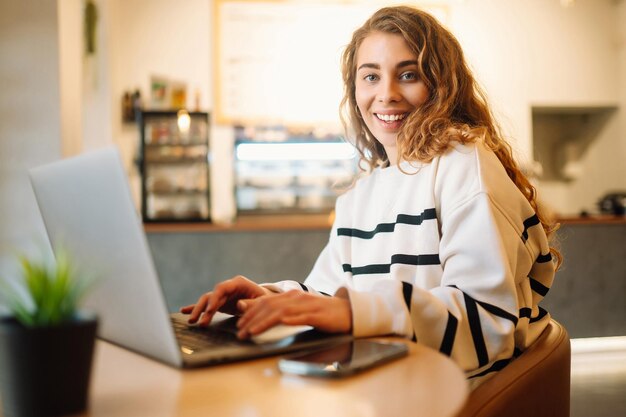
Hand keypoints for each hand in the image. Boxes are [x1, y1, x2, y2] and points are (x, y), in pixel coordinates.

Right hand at [179, 276, 269, 325]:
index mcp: (238, 283)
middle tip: (197, 320)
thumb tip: (239, 304)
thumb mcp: (262, 301)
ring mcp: (223, 295)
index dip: (214, 299)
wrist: (266, 301)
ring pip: (207, 300)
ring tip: (192, 321)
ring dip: (199, 310)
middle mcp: (228, 287)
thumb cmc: (265, 300)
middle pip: (211, 295)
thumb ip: (251, 303)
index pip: (222, 288)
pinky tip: (184, 311)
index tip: (209, 311)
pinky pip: (206, 305)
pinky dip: (196, 308)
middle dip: (203, 308)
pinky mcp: (220, 302)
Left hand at [235, 290, 351, 338]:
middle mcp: (297, 297)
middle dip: (251, 318)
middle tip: (239, 331)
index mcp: (292, 296)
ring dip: (262, 322)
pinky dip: (283, 320)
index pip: (266, 301)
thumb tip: (262, 316)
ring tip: (250, 332)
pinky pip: (297, 317)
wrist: (348, 312)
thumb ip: (282, 311)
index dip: (250, 312)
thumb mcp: (300, 311)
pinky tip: (275, 325)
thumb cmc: (323, 314)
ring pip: (279, 311)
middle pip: (268, 305)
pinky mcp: (316, 314)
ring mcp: (306, 305)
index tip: (239, 323)